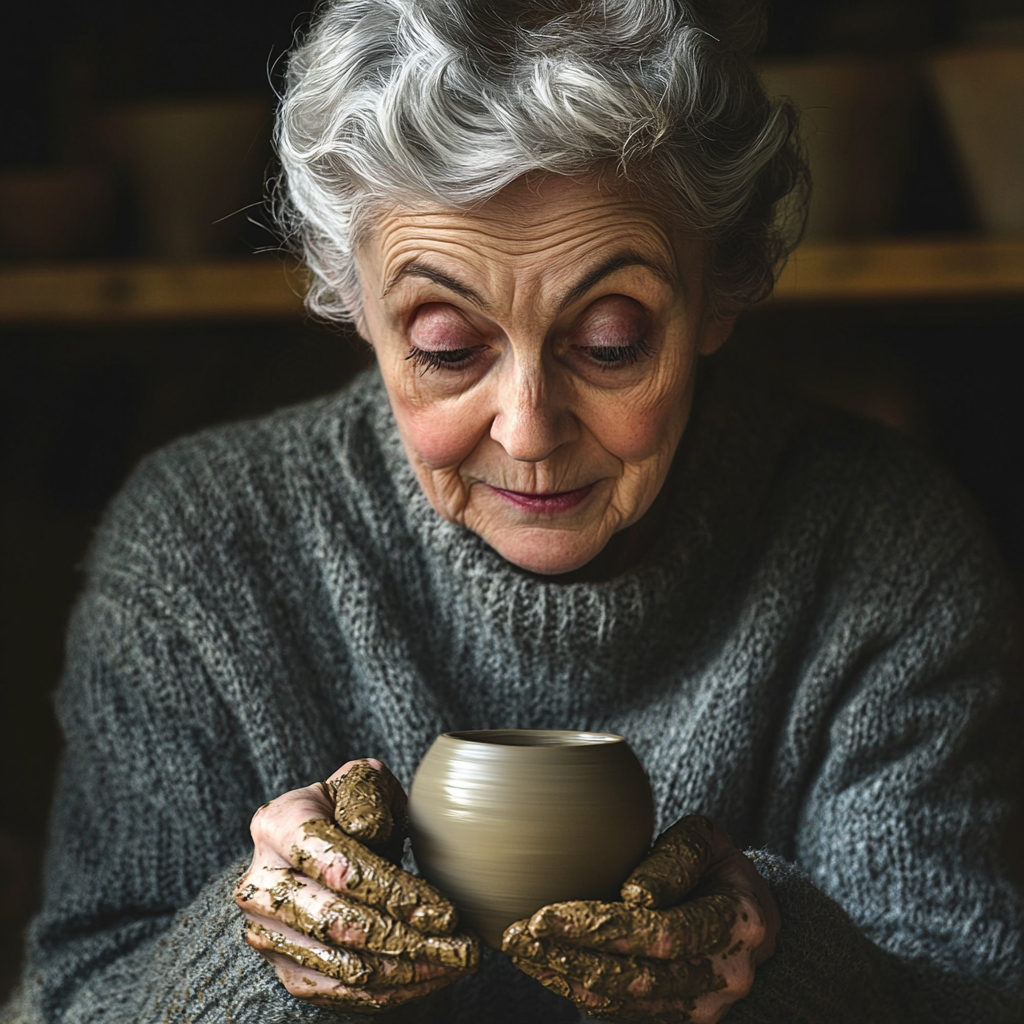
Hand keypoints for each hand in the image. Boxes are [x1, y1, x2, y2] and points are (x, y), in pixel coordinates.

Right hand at [234, 758, 478, 1011]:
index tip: (444, 912)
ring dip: (410, 971)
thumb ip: (367, 796)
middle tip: (464, 947)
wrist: (316, 846)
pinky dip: (391, 991)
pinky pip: (338, 992)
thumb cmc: (350, 808)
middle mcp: (260, 884)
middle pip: (338, 924)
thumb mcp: (362, 784)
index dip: (393, 893)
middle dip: (409, 941)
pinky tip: (431, 976)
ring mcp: (267, 932)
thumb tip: (368, 831)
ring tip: (458, 962)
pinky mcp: (282, 968)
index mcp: (278, 825)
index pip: (339, 867)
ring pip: (343, 967)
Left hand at [503, 815, 777, 1022]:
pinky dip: (579, 991)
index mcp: (737, 924)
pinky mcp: (680, 1019)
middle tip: (516, 936)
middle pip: (636, 977)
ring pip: (624, 1002)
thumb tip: (635, 894)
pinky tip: (545, 966)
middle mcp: (724, 975)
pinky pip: (623, 1012)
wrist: (749, 917)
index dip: (600, 929)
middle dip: (569, 958)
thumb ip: (675, 859)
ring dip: (564, 978)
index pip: (661, 933)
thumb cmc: (716, 866)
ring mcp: (704, 1006)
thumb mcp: (705, 841)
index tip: (544, 915)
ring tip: (519, 950)